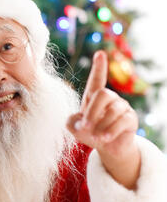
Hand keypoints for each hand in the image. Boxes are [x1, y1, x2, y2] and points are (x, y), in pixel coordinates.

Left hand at [66, 51, 139, 187]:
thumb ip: (71, 121)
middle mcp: (110, 98)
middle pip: (103, 94)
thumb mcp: (75, 128)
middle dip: (92, 111)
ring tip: (96, 136)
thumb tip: (80, 120)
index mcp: (94, 97)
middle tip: (84, 127)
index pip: (97, 79)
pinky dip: (110, 131)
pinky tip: (105, 138)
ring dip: (101, 125)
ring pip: (113, 110)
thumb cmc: (89, 133)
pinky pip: (122, 121)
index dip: (99, 67)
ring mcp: (122, 107)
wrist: (106, 148)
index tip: (100, 53)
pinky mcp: (131, 119)